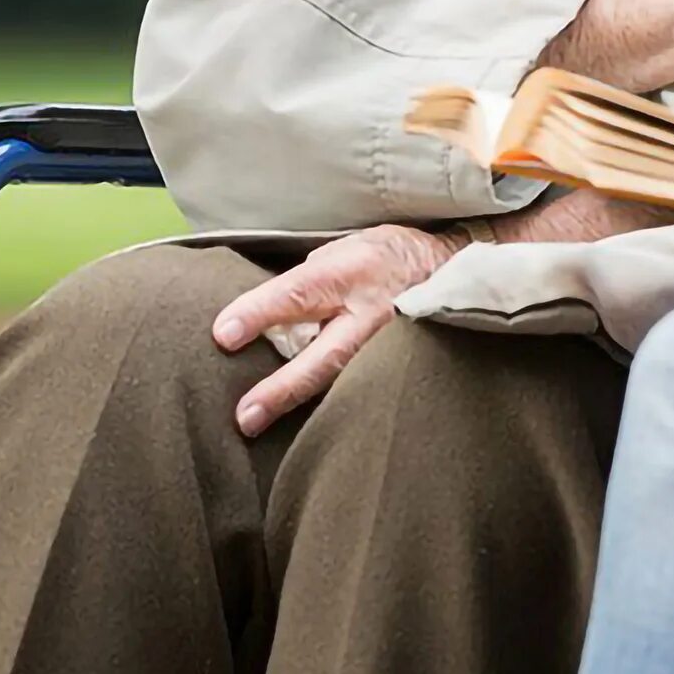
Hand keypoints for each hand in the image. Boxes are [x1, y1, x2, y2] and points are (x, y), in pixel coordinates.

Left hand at [210, 225, 454, 437]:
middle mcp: (374, 311)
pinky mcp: (402, 365)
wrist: (450, 268)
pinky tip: (307, 425)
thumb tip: (263, 314)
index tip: (223, 334)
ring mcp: (393, 345)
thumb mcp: (343, 248)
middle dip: (282, 387)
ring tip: (259, 424)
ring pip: (344, 380)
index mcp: (352, 270)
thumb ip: (307, 281)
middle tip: (245, 415)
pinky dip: (332, 404)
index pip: (299, 292)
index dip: (259, 312)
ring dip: (301, 403)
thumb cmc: (385, 255)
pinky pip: (362, 387)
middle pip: (324, 355)